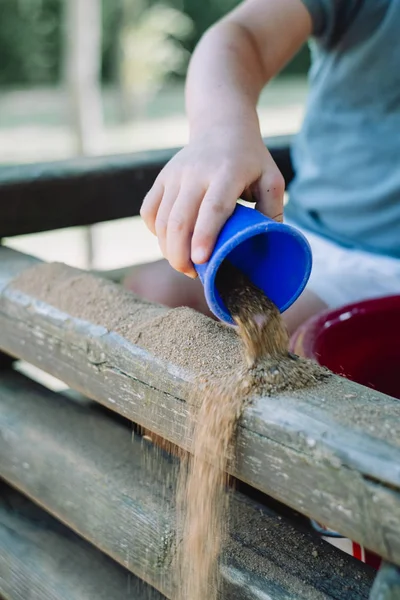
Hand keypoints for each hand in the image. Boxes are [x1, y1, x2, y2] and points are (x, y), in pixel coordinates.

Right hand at [140, 126, 284, 277]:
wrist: (221, 126)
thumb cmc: (251, 159)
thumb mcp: (271, 178)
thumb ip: (273, 210)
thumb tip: (269, 245)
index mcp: (227, 173)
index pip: (212, 208)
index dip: (205, 236)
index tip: (200, 261)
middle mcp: (196, 173)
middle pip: (180, 220)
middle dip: (179, 254)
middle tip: (191, 273)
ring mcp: (175, 175)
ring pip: (162, 220)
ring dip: (168, 249)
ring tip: (182, 264)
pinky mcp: (161, 178)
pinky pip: (149, 211)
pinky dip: (155, 232)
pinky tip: (169, 242)